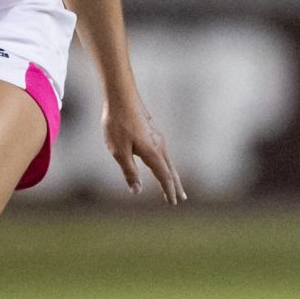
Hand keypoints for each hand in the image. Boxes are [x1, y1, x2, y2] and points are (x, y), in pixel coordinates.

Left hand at [103, 88, 185, 203]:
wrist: (121, 95)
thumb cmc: (118, 122)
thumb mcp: (118, 151)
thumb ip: (129, 172)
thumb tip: (137, 191)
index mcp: (152, 152)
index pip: (164, 176)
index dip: (168, 190)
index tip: (173, 203)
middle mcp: (159, 145)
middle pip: (170, 170)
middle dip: (175, 185)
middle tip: (182, 199)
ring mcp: (157, 137)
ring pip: (168, 161)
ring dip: (172, 175)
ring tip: (175, 185)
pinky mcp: (152, 132)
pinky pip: (163, 153)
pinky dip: (166, 164)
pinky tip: (162, 165)